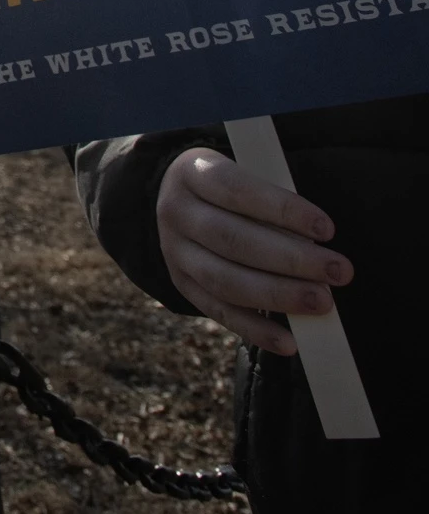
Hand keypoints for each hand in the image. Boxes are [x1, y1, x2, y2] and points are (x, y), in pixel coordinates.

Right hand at [156, 146, 349, 355]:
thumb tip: (319, 240)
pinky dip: (255, 330)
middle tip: (338, 272)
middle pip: (231, 239)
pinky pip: (218, 312)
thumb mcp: (244, 171)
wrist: (178, 198)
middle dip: (291, 259)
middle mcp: (176, 212)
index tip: (327, 229)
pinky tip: (290, 342)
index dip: (282, 210)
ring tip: (323, 302)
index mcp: (192, 173)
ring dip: (278, 295)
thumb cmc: (231, 187)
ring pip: (223, 279)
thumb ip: (273, 198)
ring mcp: (175, 252)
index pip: (236, 190)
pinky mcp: (182, 284)